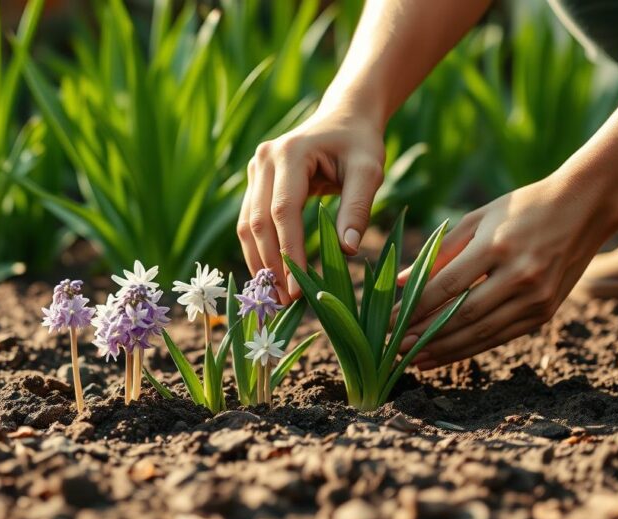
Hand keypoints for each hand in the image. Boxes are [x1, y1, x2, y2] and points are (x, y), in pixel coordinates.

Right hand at [238, 109, 385, 303]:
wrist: (343, 118)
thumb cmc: (360, 144)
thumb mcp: (369, 171)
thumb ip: (358, 209)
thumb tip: (348, 251)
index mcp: (290, 153)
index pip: (283, 211)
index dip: (288, 252)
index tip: (298, 288)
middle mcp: (263, 160)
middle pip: (259, 221)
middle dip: (270, 264)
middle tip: (284, 301)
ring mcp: (254, 170)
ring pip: (247, 225)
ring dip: (258, 261)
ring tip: (275, 295)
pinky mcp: (254, 182)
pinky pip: (250, 221)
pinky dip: (258, 250)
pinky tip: (271, 274)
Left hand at [397, 172, 617, 368]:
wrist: (585, 208)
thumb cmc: (522, 208)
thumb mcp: (478, 219)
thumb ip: (439, 252)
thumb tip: (401, 282)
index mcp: (497, 247)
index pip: (447, 286)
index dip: (415, 308)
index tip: (389, 320)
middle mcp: (520, 275)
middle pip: (462, 315)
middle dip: (425, 335)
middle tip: (394, 347)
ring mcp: (536, 297)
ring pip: (481, 333)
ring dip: (444, 350)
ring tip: (413, 360)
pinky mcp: (545, 312)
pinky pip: (501, 337)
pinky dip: (470, 349)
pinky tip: (445, 356)